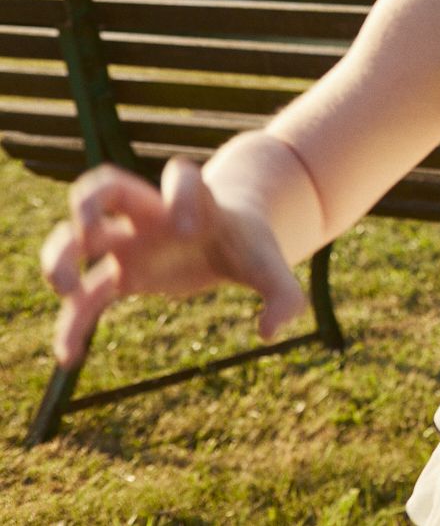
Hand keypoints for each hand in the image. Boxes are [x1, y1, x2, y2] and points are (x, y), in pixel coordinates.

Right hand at [39, 157, 306, 366]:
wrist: (229, 237)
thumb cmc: (249, 245)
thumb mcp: (273, 268)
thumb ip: (284, 298)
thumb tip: (269, 334)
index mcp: (196, 202)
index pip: (182, 176)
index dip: (181, 193)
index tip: (188, 228)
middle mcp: (153, 215)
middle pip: (106, 187)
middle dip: (88, 202)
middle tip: (89, 233)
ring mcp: (131, 243)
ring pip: (76, 237)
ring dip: (60, 257)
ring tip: (67, 289)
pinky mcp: (121, 275)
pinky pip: (87, 297)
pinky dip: (73, 324)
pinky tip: (69, 358)